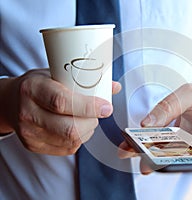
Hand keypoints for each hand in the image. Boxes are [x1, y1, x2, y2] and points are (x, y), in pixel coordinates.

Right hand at [0, 69, 120, 154]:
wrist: (11, 102)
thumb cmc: (38, 86)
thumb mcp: (56, 73)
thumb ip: (85, 80)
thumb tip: (114, 86)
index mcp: (33, 89)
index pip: (62, 102)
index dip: (89, 106)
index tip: (106, 107)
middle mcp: (28, 113)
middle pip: (69, 128)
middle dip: (93, 121)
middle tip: (99, 112)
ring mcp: (30, 133)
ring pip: (72, 140)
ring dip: (88, 130)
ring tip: (87, 117)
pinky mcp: (34, 146)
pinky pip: (68, 148)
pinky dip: (80, 138)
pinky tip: (78, 127)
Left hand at [119, 83, 191, 182]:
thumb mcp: (189, 93)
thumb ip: (169, 106)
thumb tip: (146, 125)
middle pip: (190, 159)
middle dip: (168, 162)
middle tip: (149, 166)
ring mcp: (190, 152)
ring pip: (172, 159)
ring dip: (150, 157)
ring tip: (132, 152)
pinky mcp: (176, 152)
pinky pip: (161, 153)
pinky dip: (145, 150)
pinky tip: (130, 148)